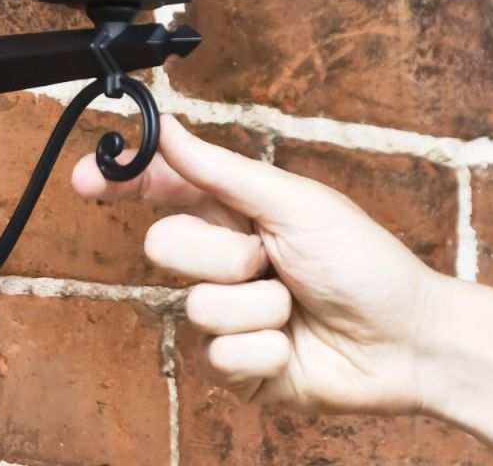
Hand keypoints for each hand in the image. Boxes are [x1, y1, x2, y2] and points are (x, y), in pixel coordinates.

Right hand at [72, 115, 443, 414]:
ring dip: (255, 306)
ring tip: (293, 304)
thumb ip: (219, 170)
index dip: (119, 180)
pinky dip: (262, 351)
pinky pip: (218, 357)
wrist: (408, 341)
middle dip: (217, 253)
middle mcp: (221, 258)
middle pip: (165, 246)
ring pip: (195, 307)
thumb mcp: (291, 201)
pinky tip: (291, 346)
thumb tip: (165, 126)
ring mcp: (227, 313)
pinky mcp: (237, 367)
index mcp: (232, 208)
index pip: (160, 187)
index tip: (85, 178)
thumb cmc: (362, 260)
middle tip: (263, 256)